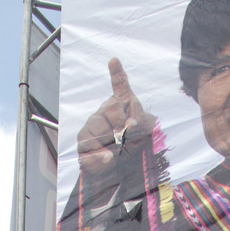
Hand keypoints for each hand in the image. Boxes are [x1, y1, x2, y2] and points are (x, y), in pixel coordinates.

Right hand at [77, 58, 155, 192]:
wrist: (119, 170)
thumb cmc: (133, 146)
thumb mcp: (145, 132)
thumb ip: (142, 121)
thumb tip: (131, 121)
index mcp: (121, 104)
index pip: (120, 86)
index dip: (117, 73)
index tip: (114, 61)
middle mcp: (105, 112)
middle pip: (109, 107)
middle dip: (119, 120)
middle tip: (125, 133)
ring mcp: (92, 126)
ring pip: (96, 125)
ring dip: (109, 138)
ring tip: (117, 148)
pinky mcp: (84, 142)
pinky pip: (88, 144)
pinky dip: (100, 153)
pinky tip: (108, 157)